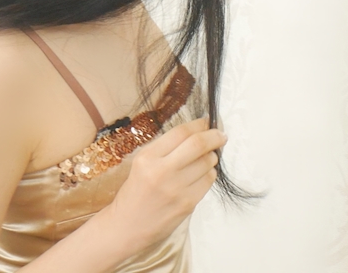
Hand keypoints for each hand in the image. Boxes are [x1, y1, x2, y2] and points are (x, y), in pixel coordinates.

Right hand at [104, 118, 226, 252]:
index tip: (208, 121)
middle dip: (215, 136)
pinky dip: (208, 174)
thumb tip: (199, 131)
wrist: (127, 227)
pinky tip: (199, 177)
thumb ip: (167, 147)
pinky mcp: (188, 203)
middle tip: (221, 135)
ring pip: (208, 162)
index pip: (181, 132)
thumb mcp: (142, 163)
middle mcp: (162, 171)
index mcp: (148, 158)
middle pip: (199, 144)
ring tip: (204, 160)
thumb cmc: (136, 192)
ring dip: (211, 157)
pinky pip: (208, 180)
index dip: (200, 123)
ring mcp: (176, 189)